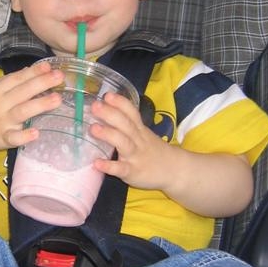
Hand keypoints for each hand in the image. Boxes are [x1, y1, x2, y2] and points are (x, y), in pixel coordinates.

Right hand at [0, 60, 63, 155]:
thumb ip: (7, 80)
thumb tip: (28, 70)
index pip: (16, 79)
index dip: (32, 72)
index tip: (48, 66)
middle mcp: (0, 105)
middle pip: (22, 92)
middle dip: (41, 83)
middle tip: (59, 77)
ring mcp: (2, 123)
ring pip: (22, 112)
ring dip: (40, 105)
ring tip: (57, 99)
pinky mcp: (3, 139)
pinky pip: (14, 138)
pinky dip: (24, 136)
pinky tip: (36, 133)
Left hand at [90, 91, 253, 216]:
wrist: (174, 171)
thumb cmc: (153, 151)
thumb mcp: (144, 134)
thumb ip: (127, 125)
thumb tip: (104, 111)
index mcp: (139, 129)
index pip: (131, 112)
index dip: (120, 103)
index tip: (108, 95)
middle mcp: (137, 140)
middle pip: (125, 124)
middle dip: (110, 114)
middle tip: (95, 106)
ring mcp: (135, 156)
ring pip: (123, 143)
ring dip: (108, 134)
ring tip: (93, 128)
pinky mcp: (132, 172)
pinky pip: (120, 169)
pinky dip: (109, 166)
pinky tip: (97, 163)